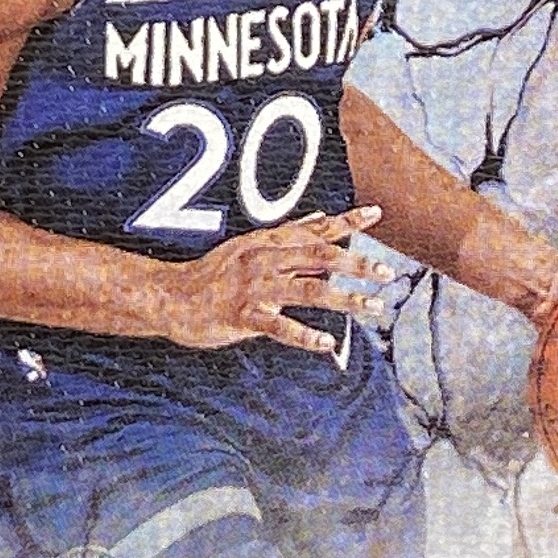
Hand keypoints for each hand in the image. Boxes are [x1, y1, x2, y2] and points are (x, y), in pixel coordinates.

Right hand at [153, 206, 395, 355]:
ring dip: (345, 299)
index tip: (376, 213)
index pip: (315, 229)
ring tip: (373, 307)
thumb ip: (287, 235)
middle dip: (356, 264)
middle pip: (320, 257)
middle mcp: (265, 261)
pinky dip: (306, 336)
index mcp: (268, 244)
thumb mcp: (249, 246)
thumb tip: (319, 218)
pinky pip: (280, 327)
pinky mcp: (243, 316)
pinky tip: (328, 343)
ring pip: (309, 290)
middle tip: (387, 273)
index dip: (347, 222)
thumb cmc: (212, 274)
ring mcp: (255, 289)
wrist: (170, 297)